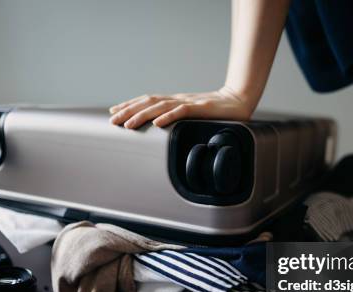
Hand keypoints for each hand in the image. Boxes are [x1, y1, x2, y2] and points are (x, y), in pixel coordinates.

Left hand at [109, 87, 254, 128]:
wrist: (240, 101)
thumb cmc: (217, 112)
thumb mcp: (194, 117)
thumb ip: (179, 121)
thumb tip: (163, 130)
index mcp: (175, 101)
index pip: (148, 101)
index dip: (129, 106)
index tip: (114, 113)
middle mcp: (178, 99)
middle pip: (148, 102)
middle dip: (129, 111)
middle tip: (112, 120)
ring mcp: (189, 102)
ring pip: (160, 107)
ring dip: (142, 115)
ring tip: (128, 124)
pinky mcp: (201, 108)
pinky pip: (182, 111)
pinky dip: (168, 117)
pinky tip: (157, 123)